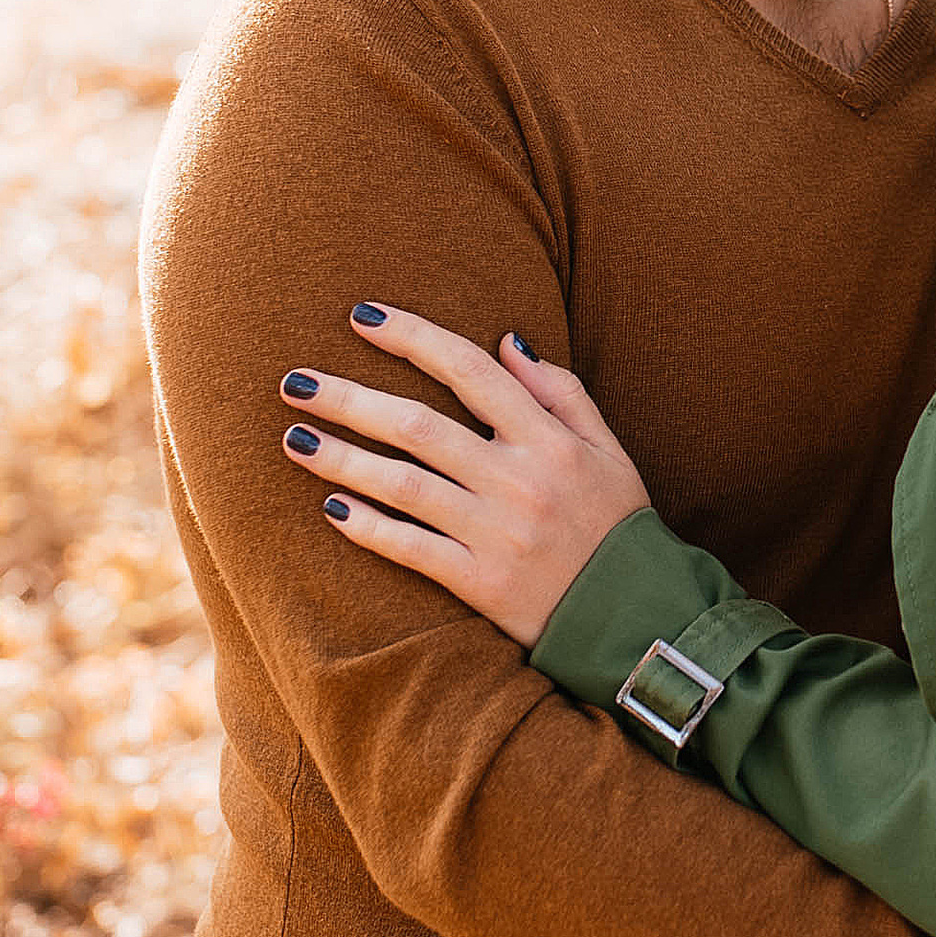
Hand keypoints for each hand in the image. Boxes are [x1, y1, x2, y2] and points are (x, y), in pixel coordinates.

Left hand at [278, 306, 646, 640]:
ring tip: (293, 439)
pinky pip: (412, 549)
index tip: (361, 316)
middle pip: (417, 427)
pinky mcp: (480, 584)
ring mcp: (496, 534)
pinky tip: (330, 508)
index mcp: (548, 440)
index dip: (411, 337)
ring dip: (341, 459)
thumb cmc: (619, 528)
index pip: (469, 371)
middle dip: (348, 400)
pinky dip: (369, 528)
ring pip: (402, 485)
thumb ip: (561, 393)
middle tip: (294, 382)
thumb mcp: (608, 450)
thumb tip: (509, 339)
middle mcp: (517, 480)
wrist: (642, 620)